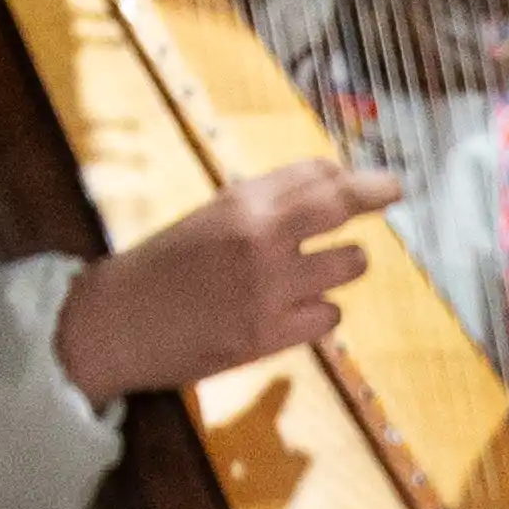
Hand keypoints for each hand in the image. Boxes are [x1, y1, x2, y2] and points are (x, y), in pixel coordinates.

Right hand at [55, 159, 397, 402]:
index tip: (369, 178)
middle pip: (342, 203)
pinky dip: (321, 312)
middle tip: (393, 190)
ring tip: (327, 267)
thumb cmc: (163, 268)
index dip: (347, 175)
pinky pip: (330, 315)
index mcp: (239, 202)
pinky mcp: (270, 335)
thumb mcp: (211, 217)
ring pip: (350, 263)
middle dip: (377, 192)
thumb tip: (330, 183)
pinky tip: (298, 310)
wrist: (114, 323)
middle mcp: (259, 237)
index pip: (315, 173)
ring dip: (345, 263)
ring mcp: (269, 287)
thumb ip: (265, 204)